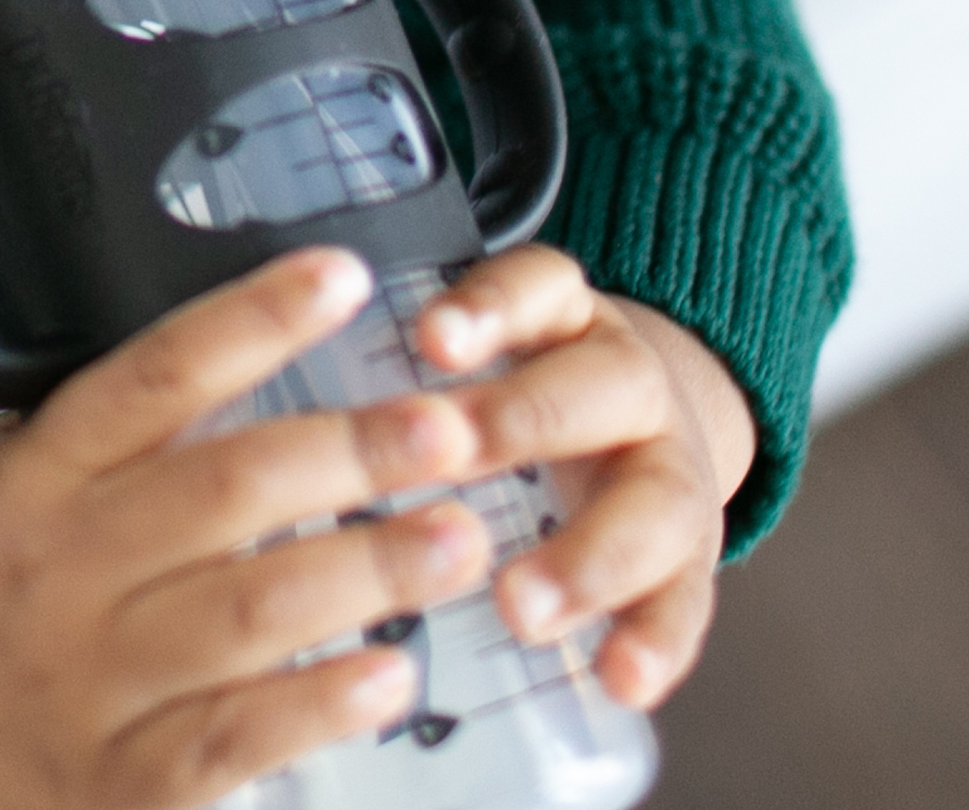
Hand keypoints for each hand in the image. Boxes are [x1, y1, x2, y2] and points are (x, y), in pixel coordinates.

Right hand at [0, 248, 492, 809]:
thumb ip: (101, 437)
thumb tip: (240, 368)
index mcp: (34, 472)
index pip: (156, 374)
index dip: (252, 319)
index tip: (341, 276)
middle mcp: (63, 567)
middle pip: (225, 493)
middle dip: (351, 455)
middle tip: (452, 426)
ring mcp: (85, 681)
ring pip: (246, 616)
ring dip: (367, 574)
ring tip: (460, 537)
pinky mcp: (105, 785)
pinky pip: (225, 743)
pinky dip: (312, 711)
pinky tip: (389, 678)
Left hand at [407, 246, 754, 708]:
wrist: (647, 419)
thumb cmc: (524, 389)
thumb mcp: (488, 347)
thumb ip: (415, 360)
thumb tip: (277, 381)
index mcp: (566, 318)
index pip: (535, 289)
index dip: (486, 310)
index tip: (429, 339)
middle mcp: (629, 381)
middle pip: (592, 391)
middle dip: (522, 426)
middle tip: (455, 460)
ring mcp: (671, 466)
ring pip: (652, 505)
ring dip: (587, 559)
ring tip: (520, 607)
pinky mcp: (692, 557)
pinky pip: (685, 601)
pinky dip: (655, 642)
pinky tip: (618, 681)